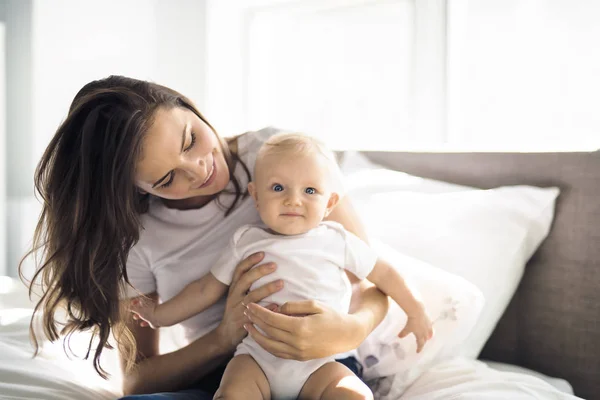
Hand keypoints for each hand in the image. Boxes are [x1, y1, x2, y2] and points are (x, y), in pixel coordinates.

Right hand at [130, 297, 159, 328]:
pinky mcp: (155, 319)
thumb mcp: (138, 309)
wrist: (159, 318)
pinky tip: (142, 324)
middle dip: (137, 309)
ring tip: (135, 317)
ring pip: (145, 314)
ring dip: (140, 316)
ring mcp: (153, 313)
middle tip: (133, 312)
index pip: (140, 299)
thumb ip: (132, 308)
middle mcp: (150, 307)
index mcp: (147, 302)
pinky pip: (149, 320)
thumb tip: (126, 307)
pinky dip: (145, 322)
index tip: (131, 304)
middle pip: (142, 307)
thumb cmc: (149, 312)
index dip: (135, 301)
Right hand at [214, 252, 282, 352]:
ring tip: (281, 283)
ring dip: (267, 289)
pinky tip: (278, 305)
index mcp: (234, 288)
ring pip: (252, 296)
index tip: (262, 253)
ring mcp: (238, 309)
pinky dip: (267, 309)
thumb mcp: (237, 295)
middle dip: (260, 271)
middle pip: (246, 280)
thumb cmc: (236, 310)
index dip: (250, 261)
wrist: (226, 333)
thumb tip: (265, 267)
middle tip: (274, 265)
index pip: (240, 270)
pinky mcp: (243, 321)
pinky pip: (256, 315)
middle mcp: (234, 296)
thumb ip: (247, 283)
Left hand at [244, 300, 361, 360]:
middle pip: (268, 331)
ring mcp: (298, 352)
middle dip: (255, 321)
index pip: (272, 319)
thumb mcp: (314, 305)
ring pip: (270, 345)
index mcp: (300, 327)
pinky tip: (261, 338)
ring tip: (248, 326)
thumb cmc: (331, 316)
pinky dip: (267, 346)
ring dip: (257, 336)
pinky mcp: (300, 357)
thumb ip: (294, 306)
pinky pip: (278, 353)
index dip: (259, 312)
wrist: (346, 335)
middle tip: (246, 312)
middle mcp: (297, 342)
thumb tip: (278, 308)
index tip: (250, 305)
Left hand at [398, 307, 433, 352]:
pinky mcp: (428, 321)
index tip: (418, 351)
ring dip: (428, 337)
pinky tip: (429, 327)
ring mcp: (427, 326)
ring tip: (428, 338)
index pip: (420, 344)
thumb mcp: (406, 328)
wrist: (417, 312)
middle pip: (425, 339)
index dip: (419, 348)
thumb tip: (399, 336)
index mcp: (420, 335)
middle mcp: (425, 332)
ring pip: (429, 334)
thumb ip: (403, 333)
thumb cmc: (412, 321)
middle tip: (421, 344)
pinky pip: (430, 327)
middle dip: (423, 343)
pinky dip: (429, 329)